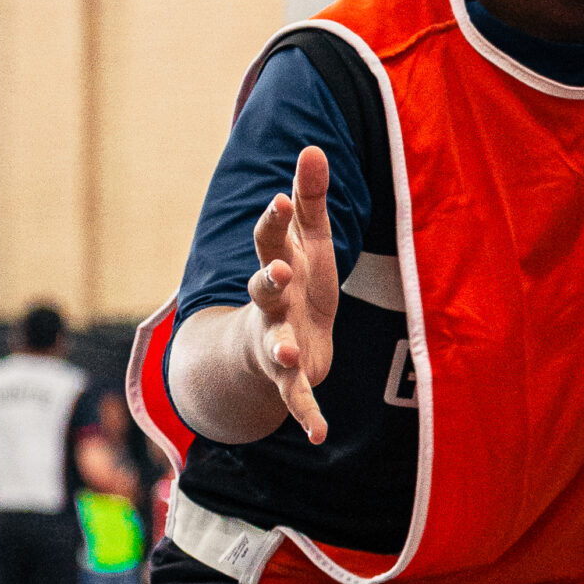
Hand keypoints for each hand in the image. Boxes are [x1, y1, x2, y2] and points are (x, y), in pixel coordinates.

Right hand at [246, 145, 339, 443]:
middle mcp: (271, 302)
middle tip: (275, 269)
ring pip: (273, 342)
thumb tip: (314, 147)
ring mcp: (276, 339)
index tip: (280, 198)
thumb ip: (310, 199)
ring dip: (279, 348)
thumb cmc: (299, 283)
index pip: (270, 239)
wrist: (277, 345)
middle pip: (264, 285)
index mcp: (278, 265)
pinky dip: (307, 415)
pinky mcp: (291, 377)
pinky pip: (296, 397)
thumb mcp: (310, 241)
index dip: (275, 220)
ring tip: (287, 352)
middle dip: (267, 277)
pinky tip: (319, 435)